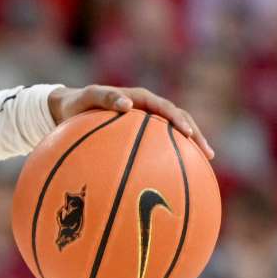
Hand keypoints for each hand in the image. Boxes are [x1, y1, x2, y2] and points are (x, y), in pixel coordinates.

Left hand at [47, 85, 214, 159]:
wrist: (68, 110)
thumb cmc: (78, 103)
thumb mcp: (87, 97)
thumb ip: (104, 97)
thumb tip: (125, 103)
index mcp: (141, 99)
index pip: (167, 108)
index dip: (179, 120)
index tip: (187, 134)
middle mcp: (148, 111)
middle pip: (179, 122)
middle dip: (196, 137)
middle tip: (208, 154)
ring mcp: (146, 125)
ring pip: (173, 136)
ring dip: (189, 149)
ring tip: (203, 169)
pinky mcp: (140, 138)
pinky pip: (158, 149)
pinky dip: (169, 160)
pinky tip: (174, 181)